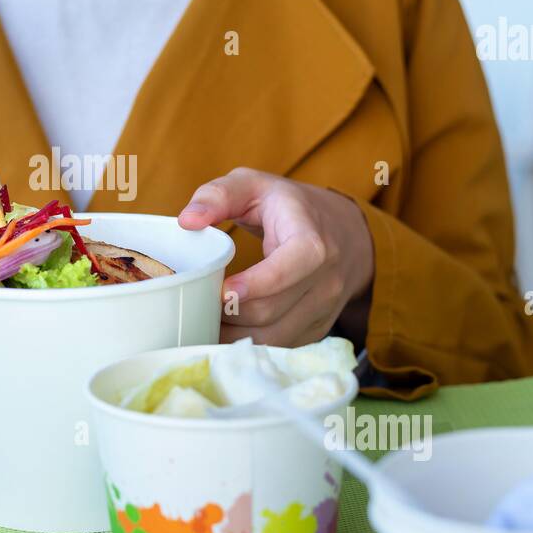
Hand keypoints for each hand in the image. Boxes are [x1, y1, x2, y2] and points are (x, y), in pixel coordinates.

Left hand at [178, 168, 373, 346]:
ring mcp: (325, 308)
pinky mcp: (318, 328)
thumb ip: (218, 195)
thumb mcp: (255, 185)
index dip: (256, 284)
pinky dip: (250, 344)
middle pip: (272, 310)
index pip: (289, 268)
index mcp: (312, 241)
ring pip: (274, 338)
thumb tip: (187, 221)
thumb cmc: (289, 206)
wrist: (345, 231)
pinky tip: (227, 332)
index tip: (222, 290)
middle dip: (229, 313)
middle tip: (197, 304)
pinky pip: (280, 347)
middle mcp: (326, 279)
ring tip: (206, 321)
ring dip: (234, 336)